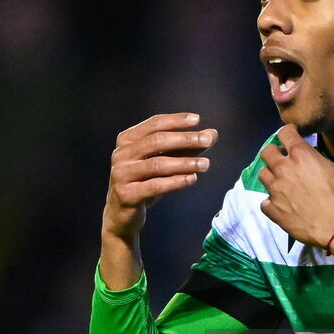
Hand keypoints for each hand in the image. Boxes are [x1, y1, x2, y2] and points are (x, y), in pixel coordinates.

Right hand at [103, 112, 218, 243]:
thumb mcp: (165, 162)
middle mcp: (121, 154)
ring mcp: (121, 175)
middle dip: (184, 139)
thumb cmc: (145, 181)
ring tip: (205, 164)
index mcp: (127, 140)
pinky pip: (155, 186)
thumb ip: (187, 147)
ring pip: (157, 164)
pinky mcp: (127, 195)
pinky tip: (192, 178)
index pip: (154, 124)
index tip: (197, 119)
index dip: (176, 121)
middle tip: (206, 140)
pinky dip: (175, 181)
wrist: (122, 214)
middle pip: (156, 141)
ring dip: (184, 163)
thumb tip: (212, 134)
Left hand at [258, 125, 333, 246]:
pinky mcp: (273, 210)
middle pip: (267, 152)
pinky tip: (281, 204)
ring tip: (281, 181)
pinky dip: (271, 201)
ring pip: (263, 175)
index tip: (291, 135)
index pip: (285, 133)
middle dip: (274, 152)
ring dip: (271, 175)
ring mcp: (276, 190)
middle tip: (283, 158)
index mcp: (302, 155)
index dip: (288, 132)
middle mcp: (284, 169)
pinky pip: (265, 202)